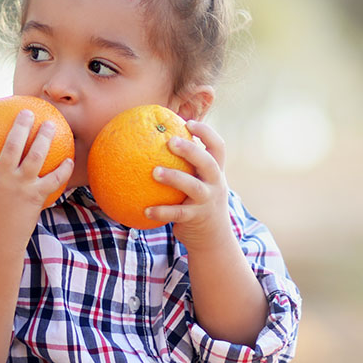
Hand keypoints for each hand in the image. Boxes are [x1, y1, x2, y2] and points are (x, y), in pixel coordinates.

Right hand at [0, 109, 73, 255]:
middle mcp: (1, 178)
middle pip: (12, 144)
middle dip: (20, 124)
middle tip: (27, 111)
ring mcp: (20, 187)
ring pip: (35, 156)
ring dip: (44, 137)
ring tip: (50, 124)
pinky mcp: (35, 197)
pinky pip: (53, 180)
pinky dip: (63, 169)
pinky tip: (70, 159)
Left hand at [145, 119, 233, 253]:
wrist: (213, 239)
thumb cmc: (198, 205)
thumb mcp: (199, 184)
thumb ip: (186, 168)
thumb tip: (153, 147)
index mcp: (216, 172)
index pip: (218, 147)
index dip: (206, 133)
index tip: (188, 123)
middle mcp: (216, 184)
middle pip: (208, 162)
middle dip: (191, 150)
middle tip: (170, 141)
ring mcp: (207, 201)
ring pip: (193, 186)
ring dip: (174, 177)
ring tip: (154, 171)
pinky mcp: (197, 218)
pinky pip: (177, 213)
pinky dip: (161, 211)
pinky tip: (145, 210)